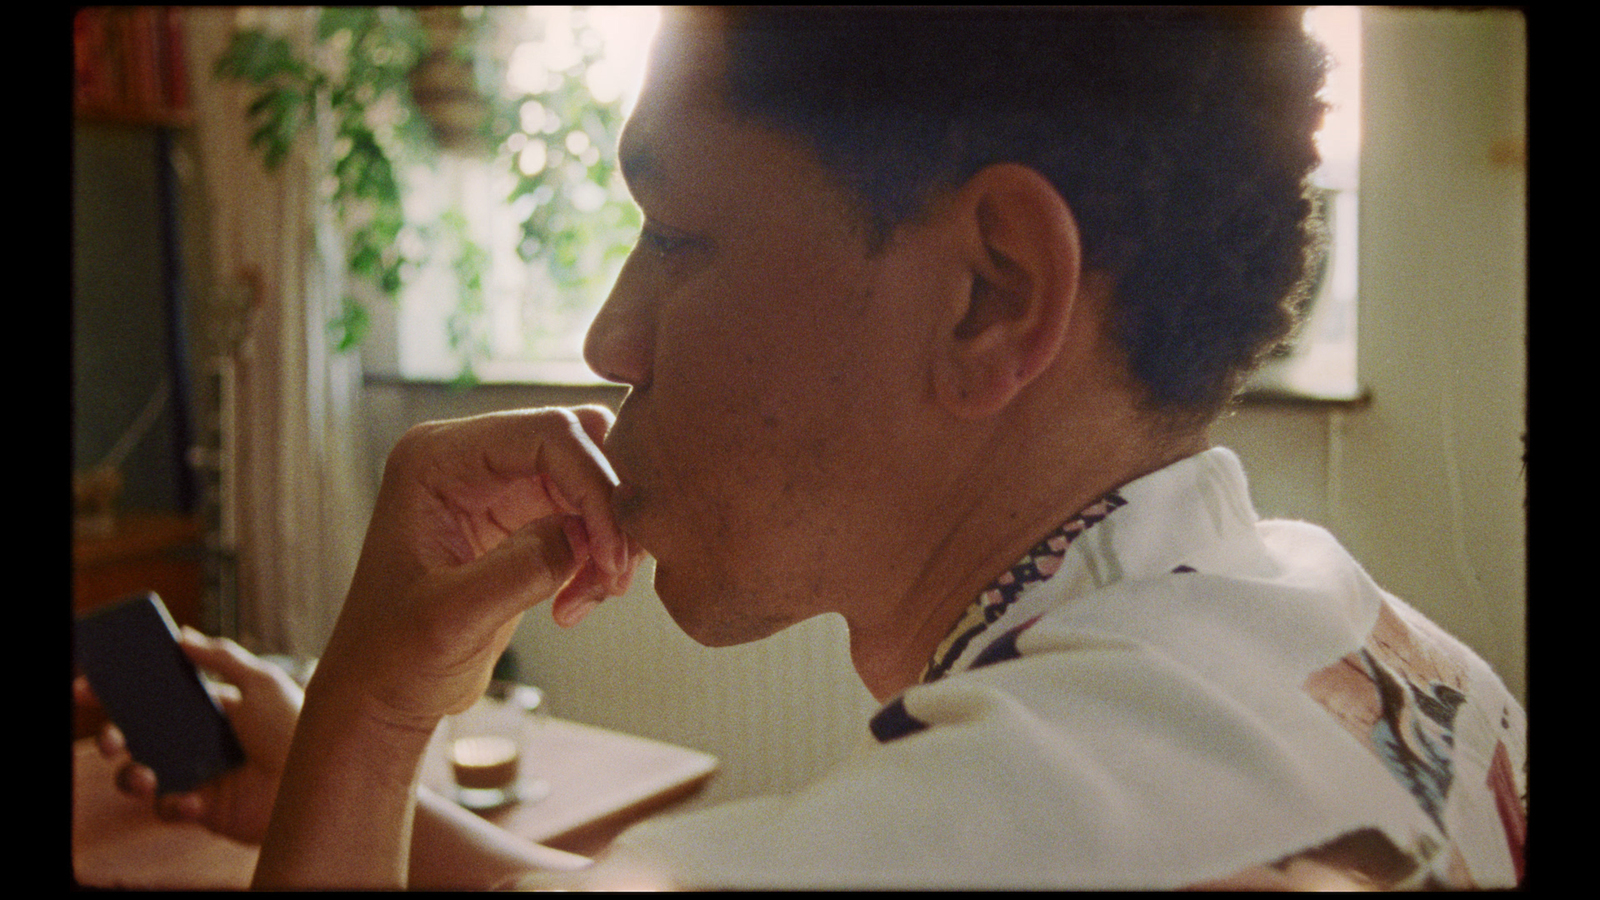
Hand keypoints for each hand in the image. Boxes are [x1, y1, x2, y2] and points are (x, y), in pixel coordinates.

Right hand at [75, 628, 303, 844]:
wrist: (317, 779)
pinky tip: (194, 799)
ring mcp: (195, 774)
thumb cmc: (295, 727)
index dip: (117, 692)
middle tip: (109, 737)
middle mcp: (194, 741)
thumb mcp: (263, 681)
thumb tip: (181, 634)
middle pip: (135, 737)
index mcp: (205, 708)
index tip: (86, 684)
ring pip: (138, 776)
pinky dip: (173, 804)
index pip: (153, 697)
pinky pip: (167, 808)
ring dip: (130, 776)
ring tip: (145, 774)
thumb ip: (222, 657)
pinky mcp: (201, 808)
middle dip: (110, 737)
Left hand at [312, 406, 641, 730]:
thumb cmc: (394, 656)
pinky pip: (587, 517)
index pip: (545, 435)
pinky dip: (598, 557)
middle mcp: (469, 459)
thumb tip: (588, 535)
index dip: (593, 485)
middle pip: (578, 446)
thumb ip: (521, 569)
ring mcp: (497, 486)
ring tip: (593, 596)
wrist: (383, 693)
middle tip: (612, 573)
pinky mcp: (521, 519)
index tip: (609, 554)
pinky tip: (575, 604)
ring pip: (591, 482)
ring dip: (607, 538)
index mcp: (436, 459)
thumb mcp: (453, 618)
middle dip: (607, 509)